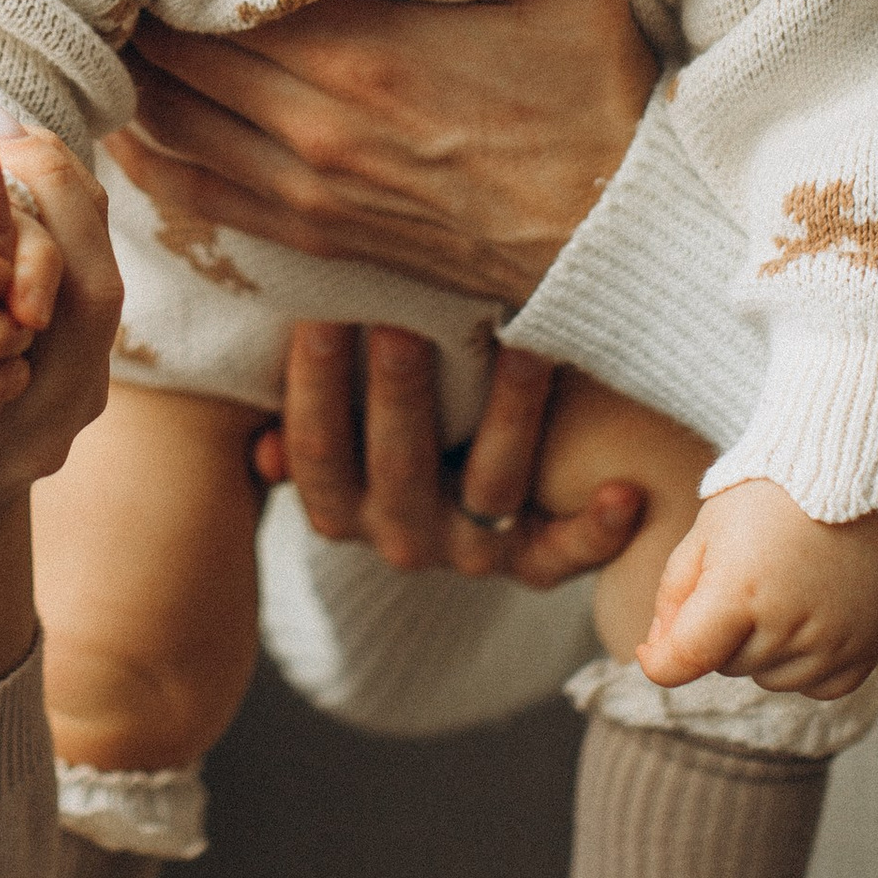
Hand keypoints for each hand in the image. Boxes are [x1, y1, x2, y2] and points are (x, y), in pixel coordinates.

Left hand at [110, 0, 656, 307]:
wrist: (618, 239)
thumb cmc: (601, 106)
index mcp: (367, 57)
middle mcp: (315, 126)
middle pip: (173, 54)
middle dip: (131, 2)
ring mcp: (307, 188)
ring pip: (169, 124)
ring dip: (128, 71)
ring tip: (98, 17)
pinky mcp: (313, 232)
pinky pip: (197, 194)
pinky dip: (149, 155)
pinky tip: (120, 119)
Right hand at [253, 323, 649, 590]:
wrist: (442, 511)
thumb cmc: (368, 426)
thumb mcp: (320, 425)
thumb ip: (283, 408)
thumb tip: (251, 414)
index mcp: (337, 507)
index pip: (316, 451)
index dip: (314, 388)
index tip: (319, 315)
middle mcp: (400, 538)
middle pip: (399, 465)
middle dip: (401, 391)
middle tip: (405, 321)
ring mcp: (470, 552)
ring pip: (491, 490)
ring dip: (510, 418)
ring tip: (524, 349)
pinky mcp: (531, 561)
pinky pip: (563, 555)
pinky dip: (596, 531)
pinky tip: (626, 491)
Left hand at [638, 480, 877, 699]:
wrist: (846, 480)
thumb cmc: (766, 502)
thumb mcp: (704, 534)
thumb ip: (674, 597)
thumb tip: (661, 653)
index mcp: (740, 591)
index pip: (687, 658)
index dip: (661, 662)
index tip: (653, 654)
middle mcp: (789, 624)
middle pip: (728, 666)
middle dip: (724, 635)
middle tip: (746, 583)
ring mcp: (833, 641)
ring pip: (771, 679)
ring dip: (765, 650)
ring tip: (782, 594)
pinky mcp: (867, 649)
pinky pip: (819, 687)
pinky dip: (808, 663)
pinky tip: (811, 618)